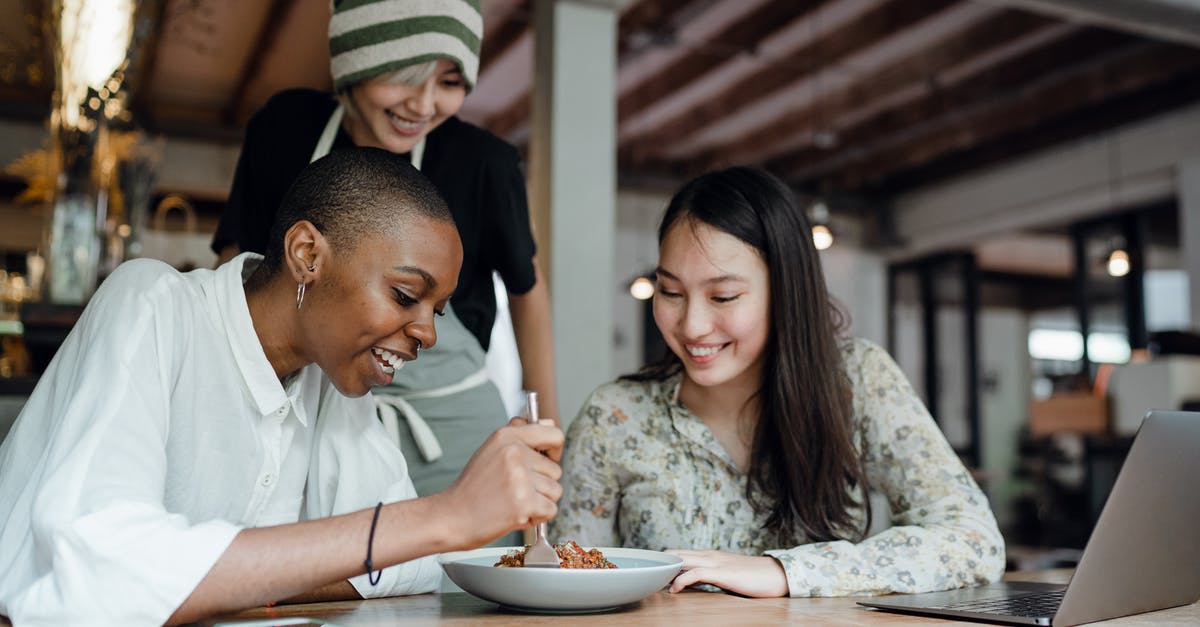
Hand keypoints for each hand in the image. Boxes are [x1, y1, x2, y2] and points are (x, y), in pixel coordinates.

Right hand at [438, 417, 563, 547]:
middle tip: (513, 490)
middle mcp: (514, 453)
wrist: (452, 517)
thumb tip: (549, 423)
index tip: (546, 460)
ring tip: (512, 501)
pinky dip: (537, 517)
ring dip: (539, 502)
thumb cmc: (473, 487)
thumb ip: (520, 434)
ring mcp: (520, 478)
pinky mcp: (524, 503)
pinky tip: (515, 514)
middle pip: (555, 470)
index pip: (554, 435)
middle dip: (540, 484)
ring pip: (555, 491)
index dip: (555, 450)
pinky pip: (551, 510)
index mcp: (506, 437)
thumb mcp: (492, 450)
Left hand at [665, 550, 788, 596]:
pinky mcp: (722, 573)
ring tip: (655, 582)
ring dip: (667, 571)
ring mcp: (716, 562)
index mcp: (711, 555)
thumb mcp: (727, 575)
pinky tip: (674, 590)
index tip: (653, 573)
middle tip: (648, 577)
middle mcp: (710, 555)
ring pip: (683, 560)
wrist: (777, 574)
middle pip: (677, 554)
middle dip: (661, 565)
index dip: (665, 562)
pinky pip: (696, 573)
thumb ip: (711, 576)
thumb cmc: (754, 577)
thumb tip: (694, 583)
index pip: (681, 554)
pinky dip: (681, 580)